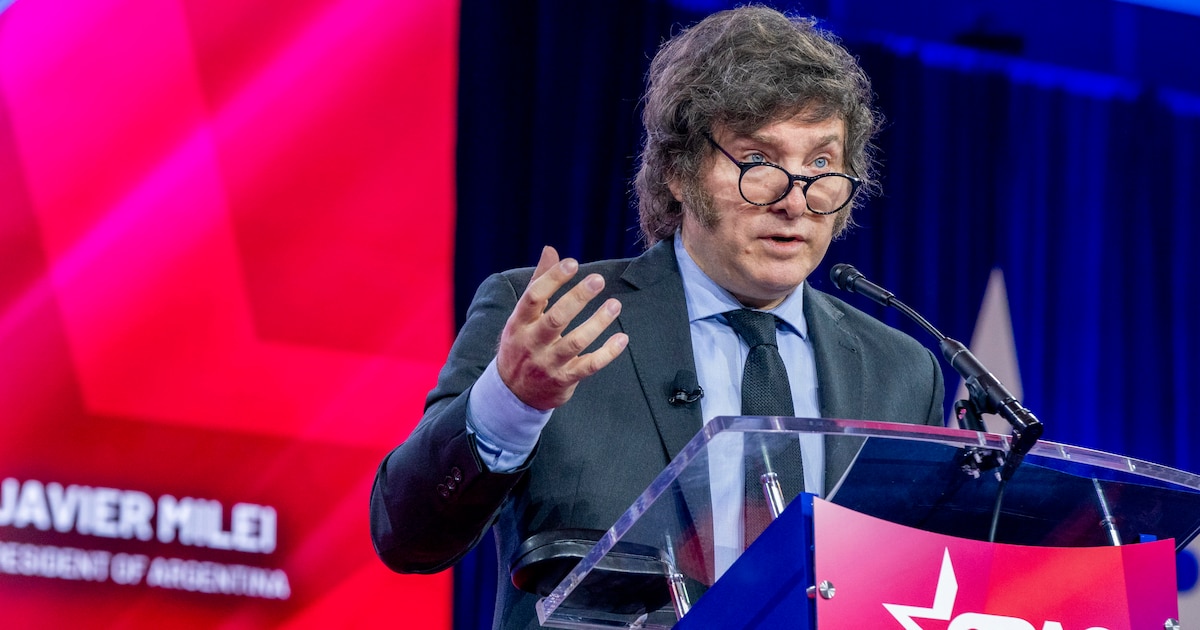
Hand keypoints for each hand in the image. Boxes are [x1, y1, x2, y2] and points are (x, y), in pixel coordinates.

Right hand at [496, 246, 628, 410]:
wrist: (513, 393)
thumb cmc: (522, 344)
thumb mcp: (522, 316)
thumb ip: (539, 282)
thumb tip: (551, 250)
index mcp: (519, 322)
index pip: (533, 297)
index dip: (552, 279)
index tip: (573, 263)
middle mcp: (532, 343)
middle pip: (555, 319)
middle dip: (577, 298)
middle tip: (598, 279)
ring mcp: (548, 363)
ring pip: (575, 342)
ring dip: (597, 323)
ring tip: (615, 305)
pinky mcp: (564, 380)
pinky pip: (588, 367)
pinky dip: (607, 353)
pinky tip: (622, 338)